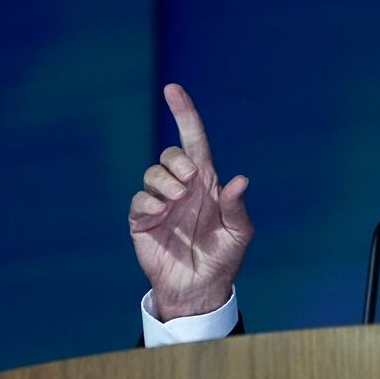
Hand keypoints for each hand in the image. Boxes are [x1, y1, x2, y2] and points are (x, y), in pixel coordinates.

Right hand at [129, 83, 253, 319]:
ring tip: (177, 201)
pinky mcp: (143, 220)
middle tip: (190, 181)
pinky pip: (140, 200)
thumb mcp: (240, 234)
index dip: (184, 114)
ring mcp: (161, 203)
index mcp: (206, 183)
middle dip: (176, 160)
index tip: (174, 89)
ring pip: (151, 173)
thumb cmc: (224, 259)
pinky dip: (149, 202)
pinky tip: (161, 214)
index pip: (194, 141)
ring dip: (164, 181)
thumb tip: (239, 180)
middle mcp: (182, 187)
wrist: (200, 288)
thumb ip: (238, 208)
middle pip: (169, 154)